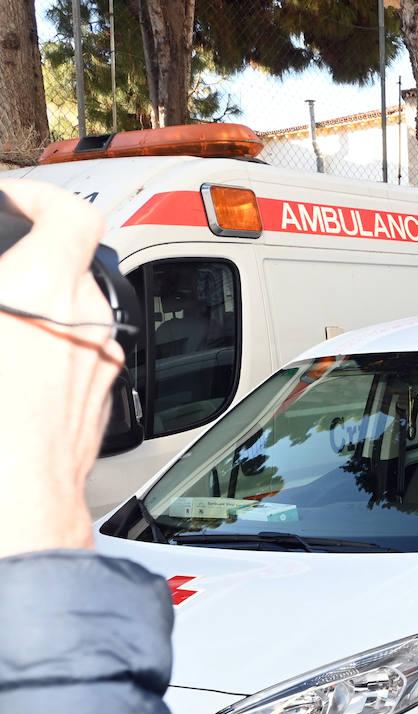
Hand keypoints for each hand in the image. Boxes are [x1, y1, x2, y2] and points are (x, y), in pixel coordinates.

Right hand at [0, 180, 116, 558]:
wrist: (16, 508)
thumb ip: (4, 287)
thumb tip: (6, 285)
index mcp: (45, 290)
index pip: (71, 214)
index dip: (40, 197)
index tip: (15, 200)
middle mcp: (89, 322)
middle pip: (71, 266)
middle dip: (29, 265)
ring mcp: (102, 363)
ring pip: (77, 313)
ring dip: (42, 310)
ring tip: (3, 331)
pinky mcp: (103, 399)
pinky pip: (80, 354)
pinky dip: (53, 349)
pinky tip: (14, 374)